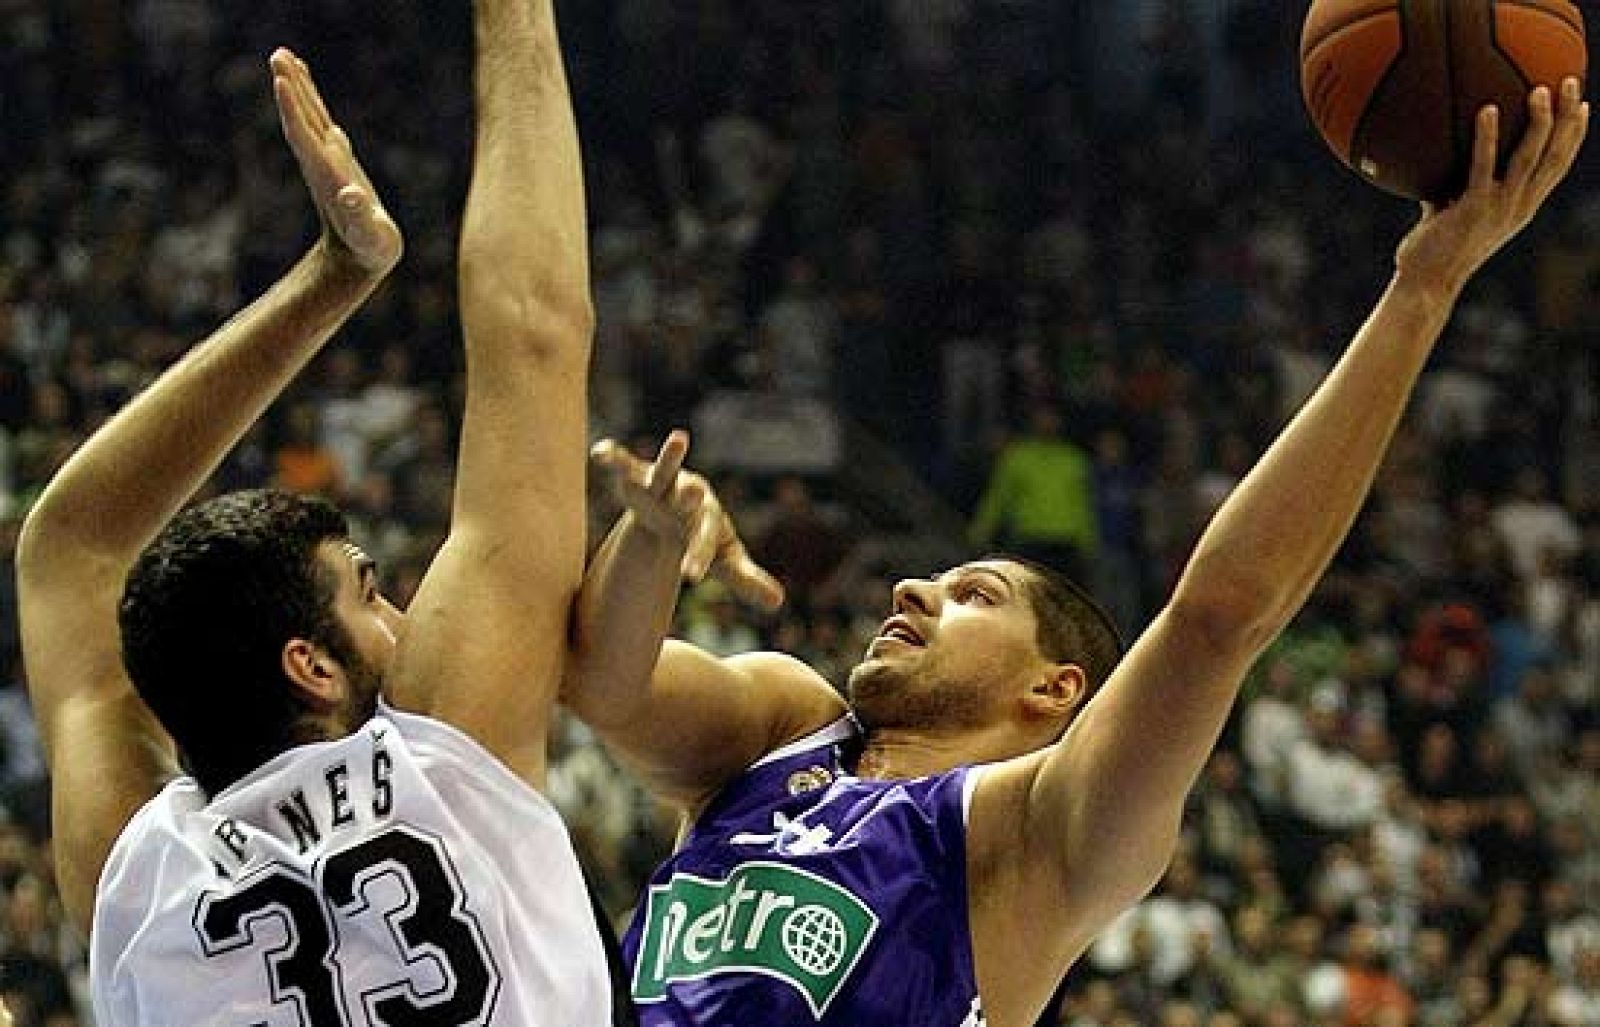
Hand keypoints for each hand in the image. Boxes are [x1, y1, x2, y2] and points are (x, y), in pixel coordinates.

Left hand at [270, 48, 402, 274]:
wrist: (358, 258)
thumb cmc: (370, 249)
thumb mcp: (371, 237)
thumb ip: (361, 218)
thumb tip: (351, 196)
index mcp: (326, 175)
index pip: (304, 137)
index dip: (293, 109)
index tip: (280, 80)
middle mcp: (320, 162)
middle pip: (300, 119)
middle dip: (289, 88)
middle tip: (277, 54)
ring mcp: (326, 158)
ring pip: (307, 115)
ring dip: (296, 86)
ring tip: (284, 56)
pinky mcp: (335, 158)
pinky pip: (318, 120)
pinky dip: (309, 98)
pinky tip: (303, 81)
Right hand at [591, 431, 785, 610]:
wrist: (684, 505)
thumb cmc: (705, 535)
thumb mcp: (724, 559)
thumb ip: (746, 579)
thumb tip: (779, 603)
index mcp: (708, 521)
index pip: (704, 541)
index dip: (697, 557)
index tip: (690, 577)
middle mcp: (689, 497)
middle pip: (691, 498)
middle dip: (690, 497)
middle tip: (695, 491)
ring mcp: (664, 483)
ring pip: (666, 469)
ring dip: (671, 456)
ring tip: (680, 437)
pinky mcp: (639, 474)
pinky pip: (625, 463)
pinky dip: (614, 457)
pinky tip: (600, 452)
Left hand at [1397, 78, 1588, 295]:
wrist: (1426, 285)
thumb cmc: (1434, 251)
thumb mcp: (1454, 212)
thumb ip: (1453, 186)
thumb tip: (1434, 157)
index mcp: (1522, 207)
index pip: (1558, 166)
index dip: (1574, 136)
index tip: (1584, 106)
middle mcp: (1520, 206)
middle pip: (1557, 155)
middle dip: (1569, 117)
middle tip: (1573, 82)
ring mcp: (1500, 208)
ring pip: (1531, 157)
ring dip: (1539, 121)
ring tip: (1540, 89)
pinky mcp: (1474, 209)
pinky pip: (1483, 166)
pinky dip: (1487, 137)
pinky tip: (1486, 110)